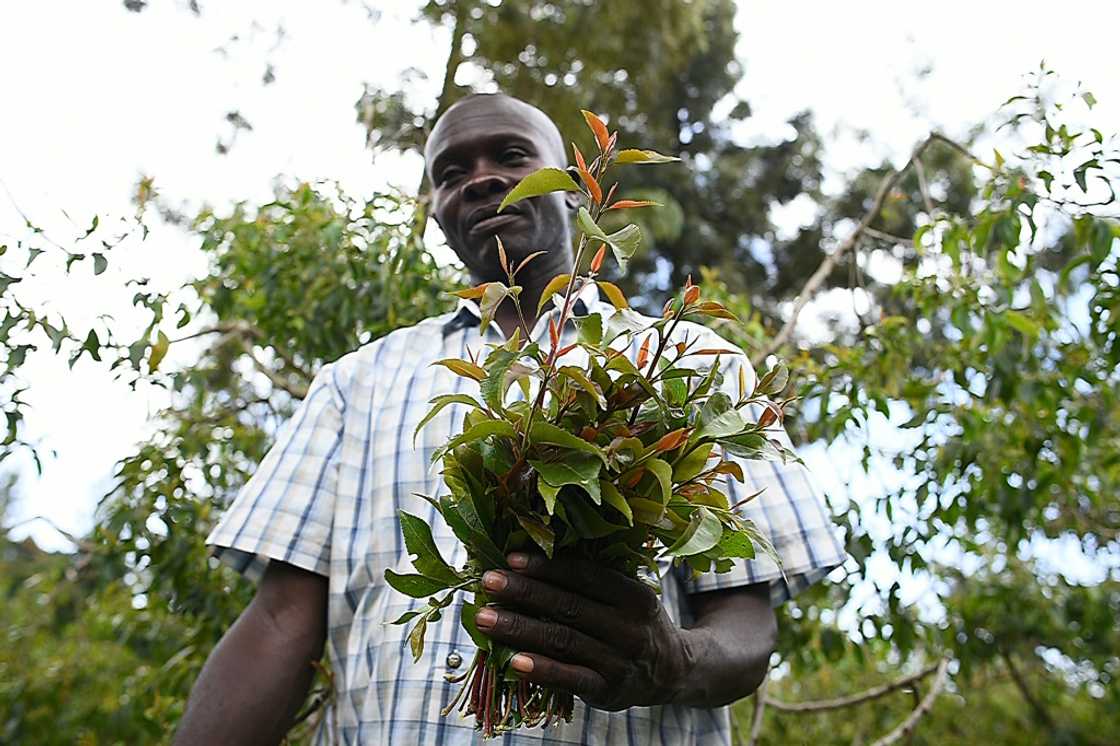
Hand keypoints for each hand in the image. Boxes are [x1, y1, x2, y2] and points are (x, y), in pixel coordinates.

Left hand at [473, 552, 696, 710]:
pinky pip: (570, 678)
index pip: (586, 576)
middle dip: (524, 592)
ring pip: (562, 640)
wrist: (672, 671)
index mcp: (635, 595)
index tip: (511, 558)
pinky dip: (541, 669)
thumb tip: (534, 558)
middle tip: (488, 582)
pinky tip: (513, 660)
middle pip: (568, 606)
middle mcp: (630, 627)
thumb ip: (593, 580)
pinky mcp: (608, 691)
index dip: (547, 567)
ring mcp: (620, 661)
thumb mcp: (629, 595)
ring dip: (520, 628)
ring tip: (485, 618)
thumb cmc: (635, 622)